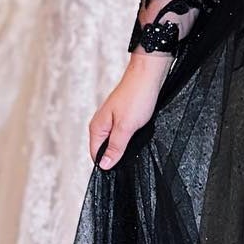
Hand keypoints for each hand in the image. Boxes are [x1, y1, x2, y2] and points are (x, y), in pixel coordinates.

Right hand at [88, 51, 171, 169]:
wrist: (148, 75)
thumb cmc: (137, 96)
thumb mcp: (126, 127)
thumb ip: (115, 147)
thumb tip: (104, 165)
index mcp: (97, 127)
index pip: (95, 154)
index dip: (107, 164)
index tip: (121, 169)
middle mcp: (101, 123)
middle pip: (104, 149)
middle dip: (116, 156)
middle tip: (131, 155)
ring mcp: (112, 119)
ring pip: (114, 141)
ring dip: (124, 146)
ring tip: (136, 143)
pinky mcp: (123, 116)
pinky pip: (122, 133)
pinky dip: (130, 137)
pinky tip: (139, 135)